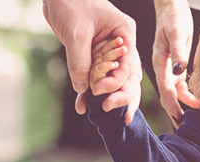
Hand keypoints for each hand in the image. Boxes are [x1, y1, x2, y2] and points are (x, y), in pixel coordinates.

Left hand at [44, 0, 142, 123]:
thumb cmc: (71, 3)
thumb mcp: (76, 32)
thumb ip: (81, 60)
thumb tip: (84, 88)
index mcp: (124, 34)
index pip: (128, 65)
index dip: (117, 82)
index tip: (100, 91)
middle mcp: (119, 44)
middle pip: (126, 76)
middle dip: (121, 95)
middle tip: (110, 110)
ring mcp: (106, 50)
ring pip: (109, 79)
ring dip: (103, 96)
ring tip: (95, 113)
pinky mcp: (91, 55)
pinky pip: (92, 76)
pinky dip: (86, 90)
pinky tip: (81, 105)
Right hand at [151, 0, 199, 126]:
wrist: (171, 8)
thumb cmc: (173, 18)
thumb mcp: (176, 33)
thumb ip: (178, 53)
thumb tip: (180, 72)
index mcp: (160, 62)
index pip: (165, 89)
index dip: (172, 105)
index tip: (179, 118)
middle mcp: (163, 68)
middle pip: (168, 95)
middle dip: (175, 111)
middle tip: (185, 127)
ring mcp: (169, 68)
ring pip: (175, 92)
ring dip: (184, 104)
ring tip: (196, 118)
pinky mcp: (177, 66)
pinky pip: (180, 85)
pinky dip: (188, 95)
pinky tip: (198, 102)